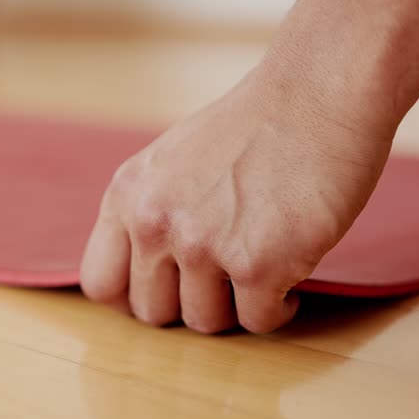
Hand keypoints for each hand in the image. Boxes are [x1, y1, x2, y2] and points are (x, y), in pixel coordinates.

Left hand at [79, 54, 395, 333]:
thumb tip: (142, 272)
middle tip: (223, 285)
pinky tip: (291, 278)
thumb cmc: (255, 127)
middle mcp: (154, 223)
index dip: (132, 299)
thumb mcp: (171, 161)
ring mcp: (203, 246)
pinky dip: (279, 310)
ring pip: (205, 323)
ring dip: (236, 308)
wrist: (317, 95)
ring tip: (260, 275)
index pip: (101, 283)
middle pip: (151, 314)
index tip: (166, 295)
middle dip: (188, 306)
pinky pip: (259, 323)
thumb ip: (149, 211)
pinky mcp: (258, 265)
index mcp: (127, 196)